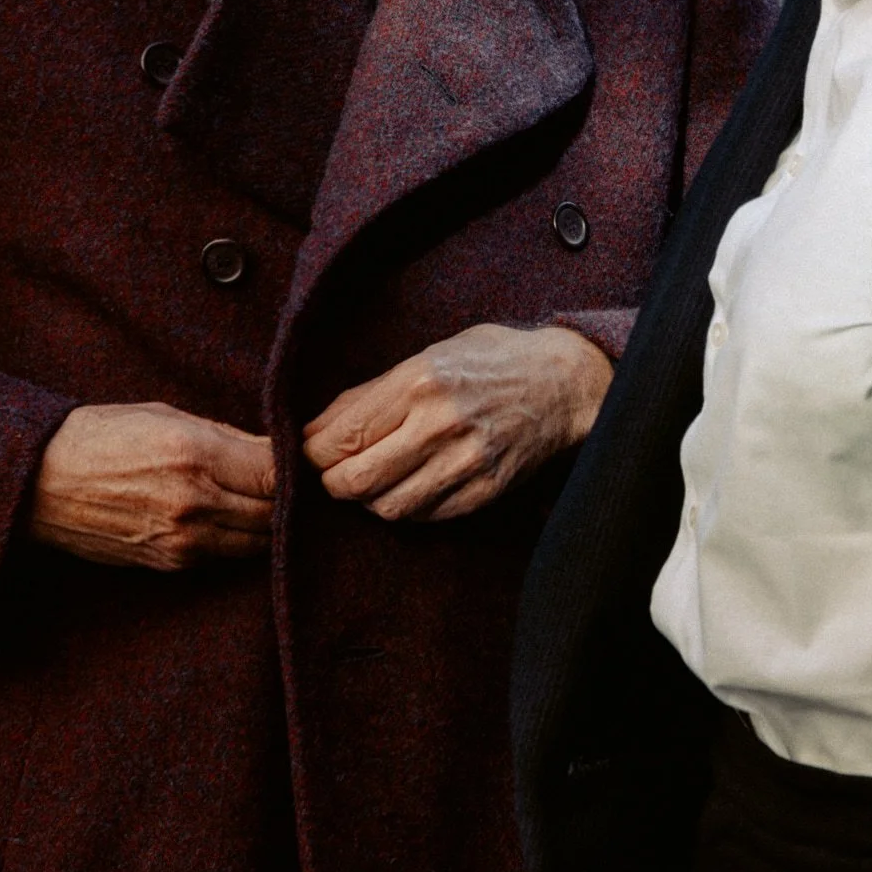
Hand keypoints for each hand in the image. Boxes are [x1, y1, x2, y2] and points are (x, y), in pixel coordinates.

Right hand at [28, 402, 275, 568]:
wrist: (41, 482)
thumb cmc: (103, 436)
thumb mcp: (167, 416)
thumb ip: (226, 436)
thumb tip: (274, 450)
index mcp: (196, 455)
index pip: (276, 473)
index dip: (293, 469)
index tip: (293, 461)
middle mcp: (195, 503)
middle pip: (274, 513)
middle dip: (285, 500)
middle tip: (286, 486)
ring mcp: (182, 540)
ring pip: (255, 544)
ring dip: (265, 526)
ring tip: (261, 504)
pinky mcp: (169, 565)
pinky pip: (224, 558)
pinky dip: (236, 543)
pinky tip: (231, 523)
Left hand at [302, 324, 612, 523]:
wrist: (562, 382)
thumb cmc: (489, 360)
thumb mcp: (428, 355)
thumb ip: (372, 393)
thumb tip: (315, 428)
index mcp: (419, 381)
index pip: (340, 436)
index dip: (311, 453)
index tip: (309, 451)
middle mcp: (440, 423)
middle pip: (355, 480)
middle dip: (331, 482)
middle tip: (332, 473)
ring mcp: (466, 461)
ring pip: (388, 507)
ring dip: (368, 499)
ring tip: (371, 480)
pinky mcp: (485, 489)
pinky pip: (426, 516)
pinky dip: (407, 507)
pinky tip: (408, 486)